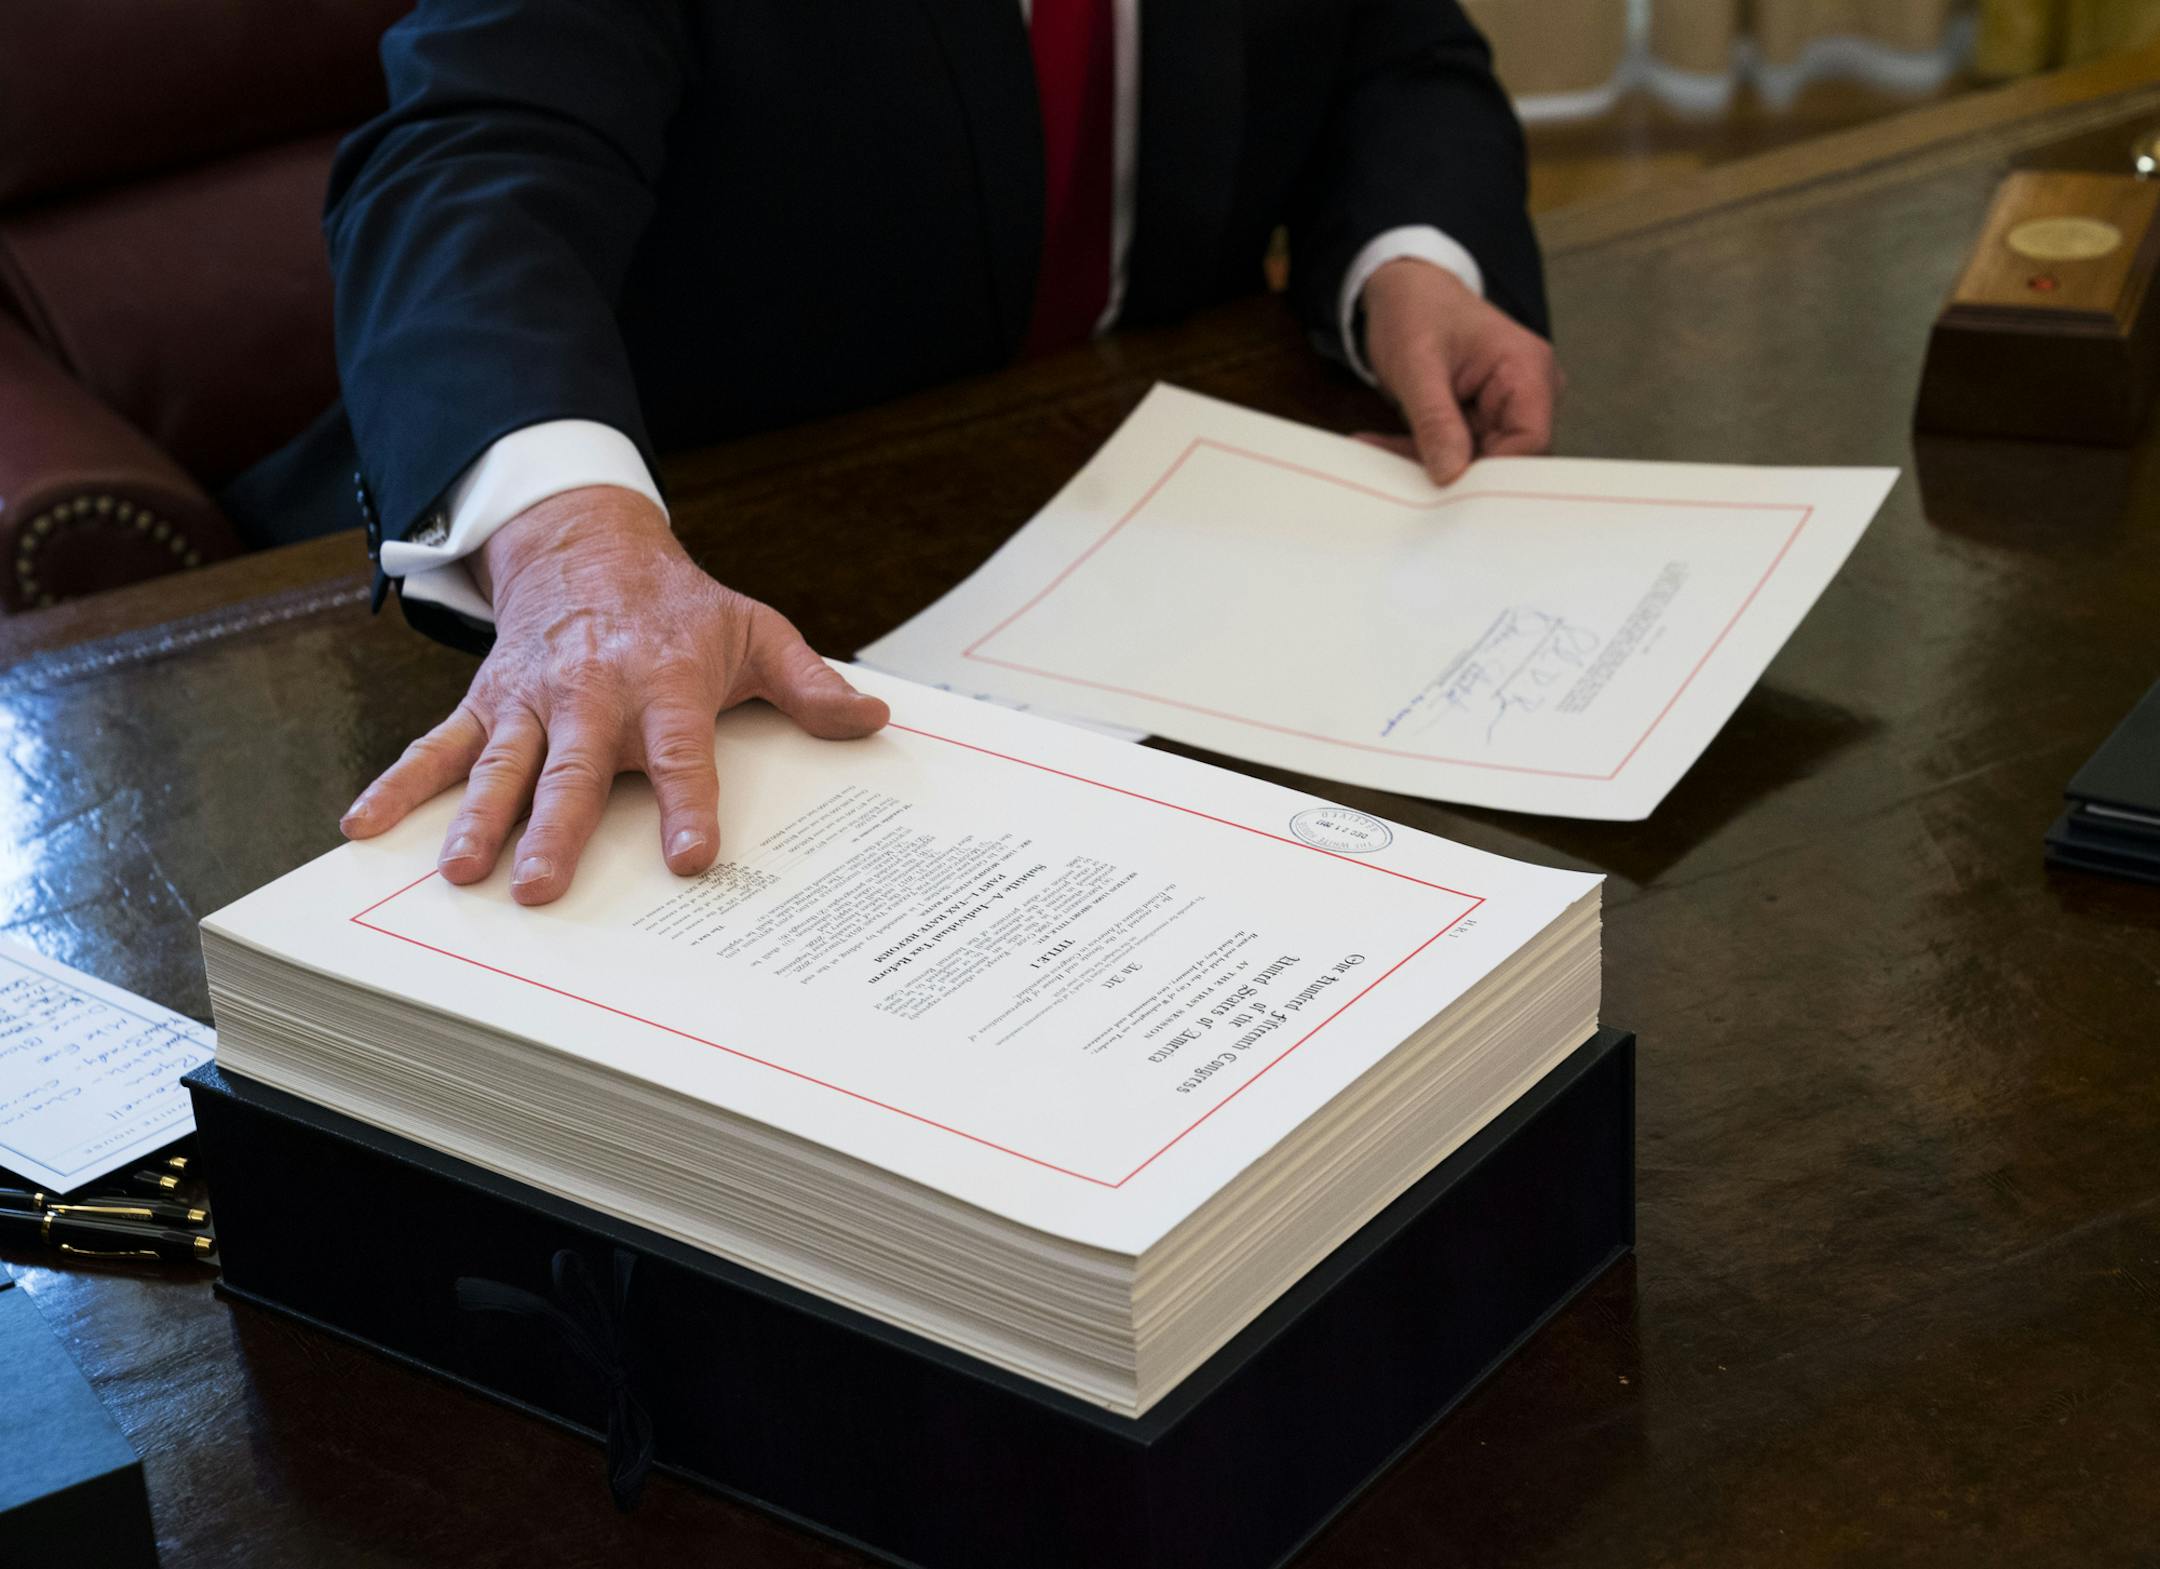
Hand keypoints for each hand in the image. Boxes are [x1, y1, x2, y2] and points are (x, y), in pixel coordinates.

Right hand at [338, 486, 888, 904]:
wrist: (590, 549)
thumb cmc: (680, 609)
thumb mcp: (756, 631)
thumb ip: (811, 685)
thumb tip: (875, 719)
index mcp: (666, 685)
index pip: (684, 754)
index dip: (689, 806)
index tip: (691, 860)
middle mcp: (593, 695)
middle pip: (575, 771)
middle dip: (557, 829)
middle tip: (541, 888)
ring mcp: (532, 702)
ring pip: (502, 766)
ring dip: (477, 819)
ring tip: (459, 874)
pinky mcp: (488, 705)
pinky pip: (438, 747)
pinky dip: (399, 785)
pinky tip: (365, 826)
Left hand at [1356, 258, 1563, 485]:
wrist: (1405, 289)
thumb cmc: (1416, 309)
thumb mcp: (1417, 364)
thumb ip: (1436, 419)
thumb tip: (1451, 474)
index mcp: (1528, 369)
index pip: (1531, 441)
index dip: (1494, 473)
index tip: (1448, 488)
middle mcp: (1528, 391)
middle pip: (1508, 458)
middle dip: (1455, 473)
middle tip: (1404, 479)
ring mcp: (1506, 407)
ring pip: (1478, 462)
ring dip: (1430, 464)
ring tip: (1380, 451)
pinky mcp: (1481, 420)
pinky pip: (1458, 453)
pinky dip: (1422, 454)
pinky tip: (1382, 446)